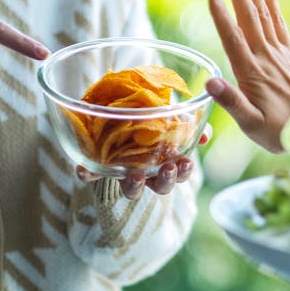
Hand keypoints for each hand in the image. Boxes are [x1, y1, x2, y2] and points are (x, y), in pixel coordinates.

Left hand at [76, 125, 212, 198]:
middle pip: (159, 187)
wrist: (121, 102)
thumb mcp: (172, 114)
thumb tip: (205, 135)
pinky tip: (83, 169)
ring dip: (134, 185)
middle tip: (169, 168)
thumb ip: (189, 124)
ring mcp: (123, 171)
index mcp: (165, 161)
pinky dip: (87, 174)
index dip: (182, 172)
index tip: (185, 162)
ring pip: (131, 189)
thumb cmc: (152, 113)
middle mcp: (146, 172)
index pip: (178, 174)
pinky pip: (91, 174)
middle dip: (166, 180)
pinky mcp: (98, 165)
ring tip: (137, 175)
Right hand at [207, 0, 289, 152]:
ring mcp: (277, 52)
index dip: (221, 14)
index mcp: (251, 73)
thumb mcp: (251, 124)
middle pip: (249, 14)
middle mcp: (264, 57)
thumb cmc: (279, 131)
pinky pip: (278, 21)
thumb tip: (210, 82)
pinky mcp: (287, 54)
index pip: (233, 37)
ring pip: (263, 12)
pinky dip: (272, 0)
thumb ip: (232, 102)